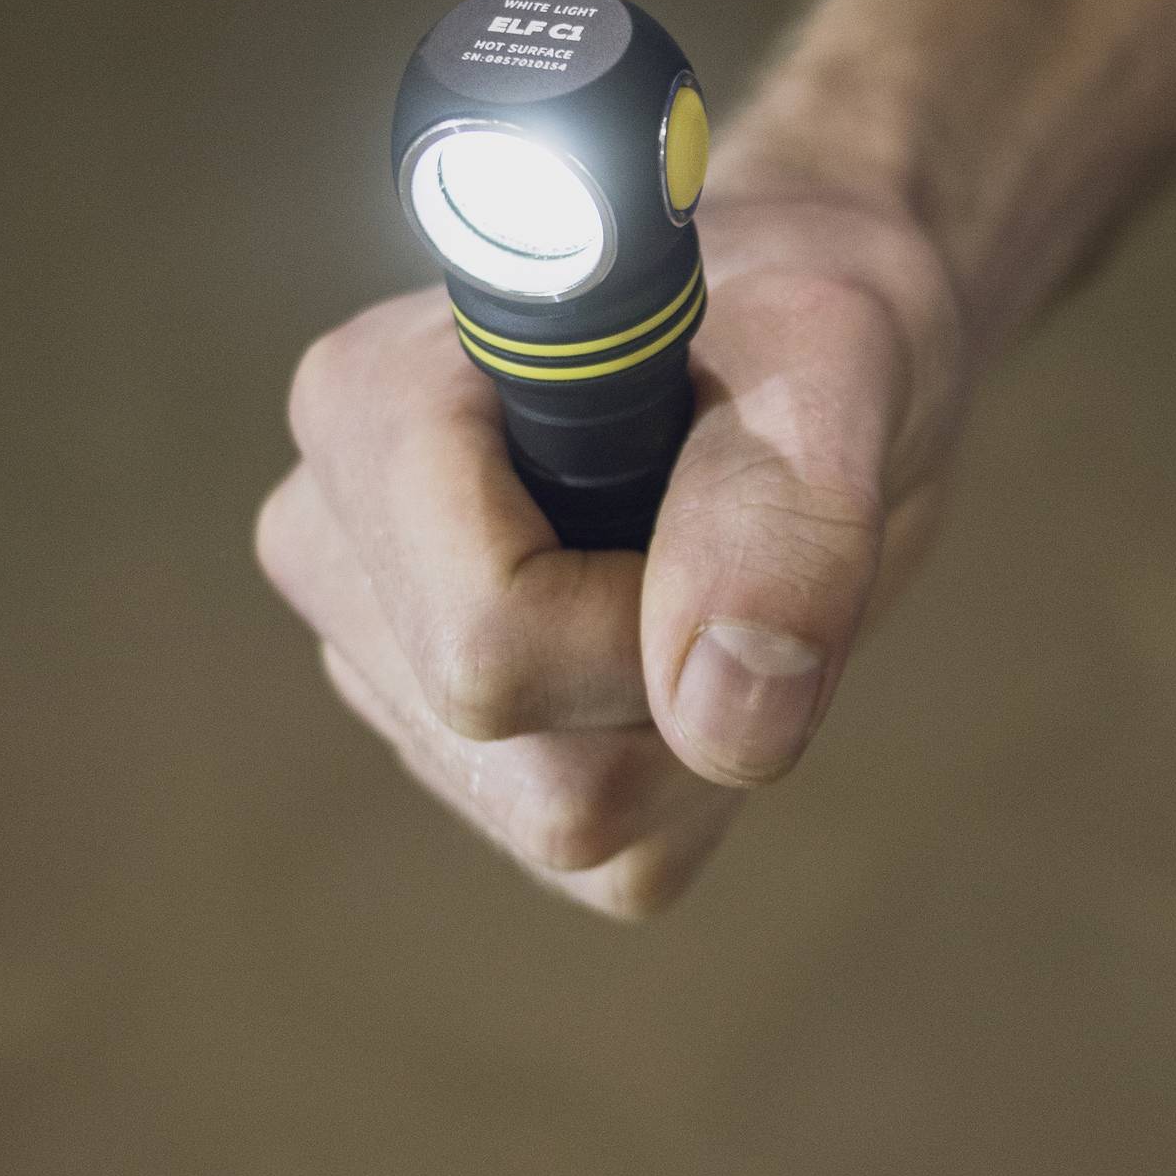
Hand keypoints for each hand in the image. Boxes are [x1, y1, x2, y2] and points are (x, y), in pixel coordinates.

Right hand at [256, 183, 961, 917]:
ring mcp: (382, 664)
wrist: (807, 359)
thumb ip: (784, 507)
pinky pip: (614, 861)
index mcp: (372, 413)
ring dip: (696, 729)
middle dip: (676, 676)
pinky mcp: (462, 762)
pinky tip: (701, 646)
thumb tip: (722, 721)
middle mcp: (339, 545)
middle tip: (736, 538)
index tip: (724, 510)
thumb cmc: (804, 315)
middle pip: (521, 752)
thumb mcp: (837, 351)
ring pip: (570, 822)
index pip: (487, 637)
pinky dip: (699, 777)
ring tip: (719, 577)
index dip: (647, 620)